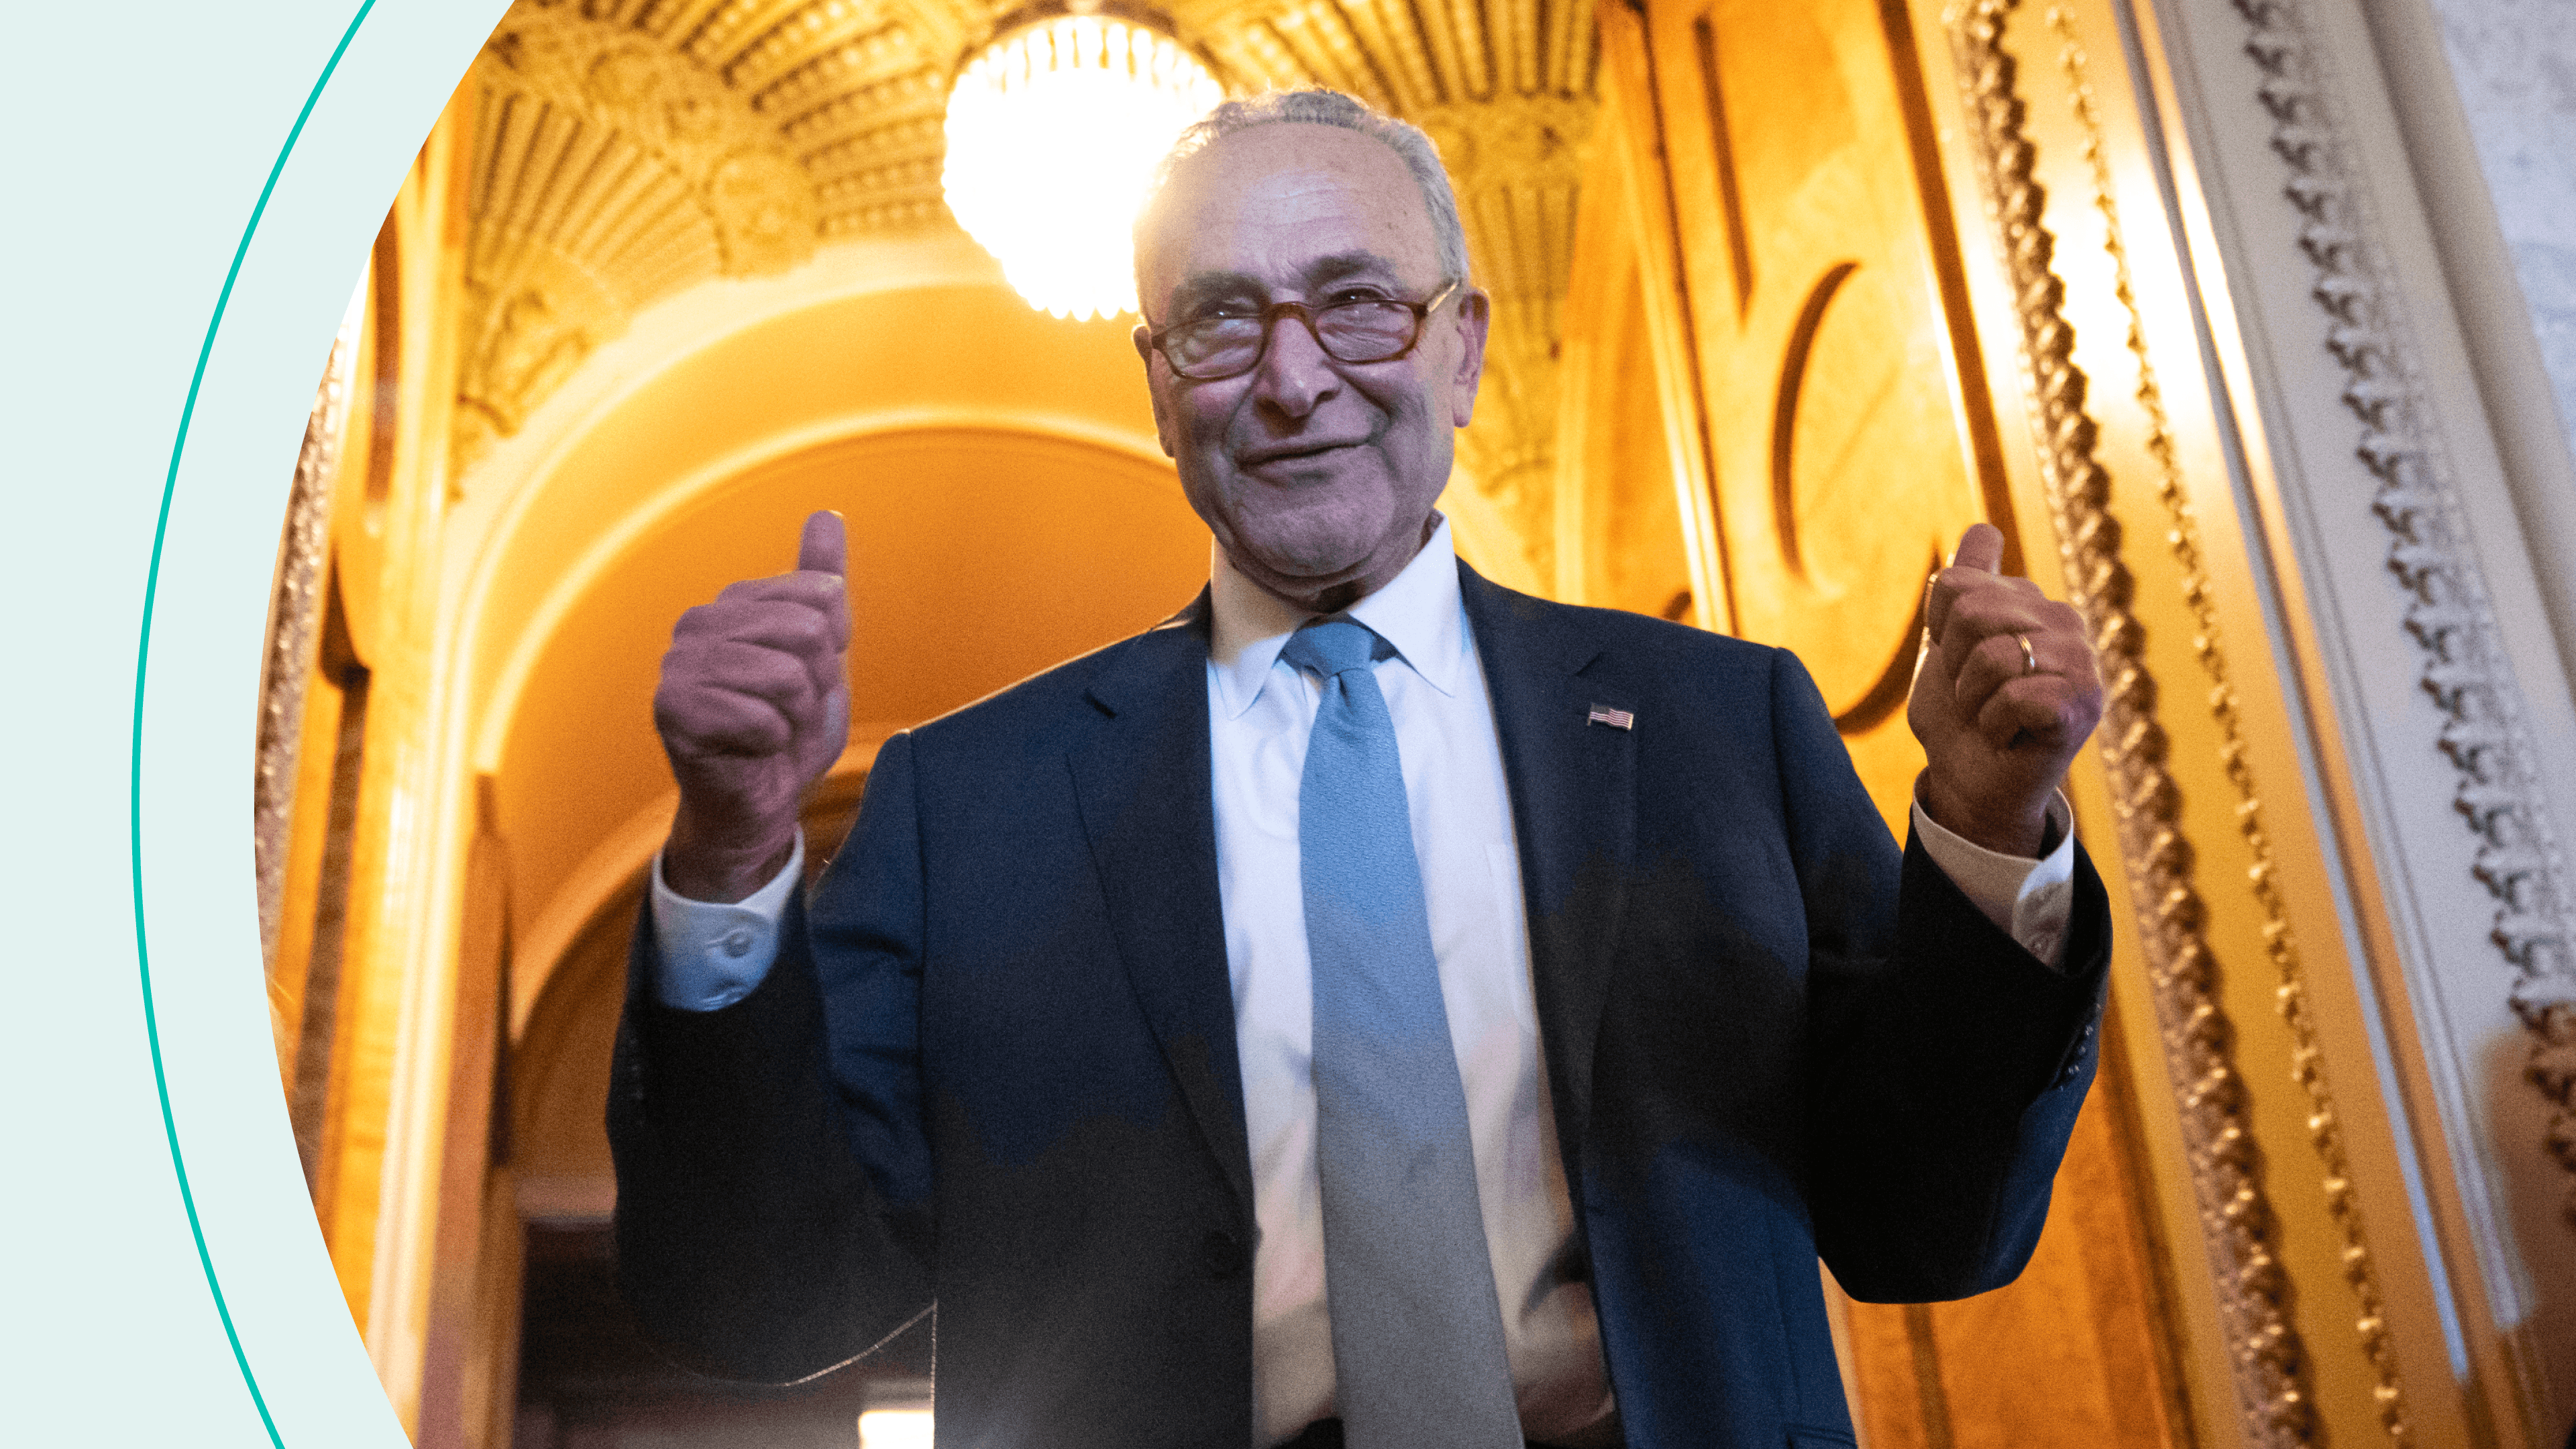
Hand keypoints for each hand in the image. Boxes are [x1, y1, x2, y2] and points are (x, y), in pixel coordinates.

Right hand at [654, 511, 851, 900]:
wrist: (760, 803)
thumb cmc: (788, 731)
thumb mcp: (823, 654)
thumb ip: (822, 586)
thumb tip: (826, 515)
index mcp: (734, 602)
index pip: (821, 596)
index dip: (834, 647)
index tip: (810, 678)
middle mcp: (698, 623)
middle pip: (807, 631)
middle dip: (817, 684)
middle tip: (790, 712)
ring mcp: (678, 664)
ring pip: (786, 675)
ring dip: (796, 716)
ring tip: (772, 731)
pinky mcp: (673, 709)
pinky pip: (761, 716)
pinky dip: (772, 742)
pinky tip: (750, 750)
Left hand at [1906, 522, 2103, 855]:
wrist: (1969, 783)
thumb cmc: (1959, 716)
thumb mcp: (1945, 644)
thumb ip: (1963, 585)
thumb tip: (1984, 529)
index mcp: (2032, 602)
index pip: (1955, 582)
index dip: (1937, 629)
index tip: (1956, 660)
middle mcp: (2065, 622)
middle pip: (1972, 609)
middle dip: (1954, 664)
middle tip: (1974, 696)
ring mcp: (2082, 662)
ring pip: (1993, 654)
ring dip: (1972, 699)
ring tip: (1989, 716)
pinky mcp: (2084, 703)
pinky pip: (2016, 695)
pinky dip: (1994, 724)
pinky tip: (2007, 736)